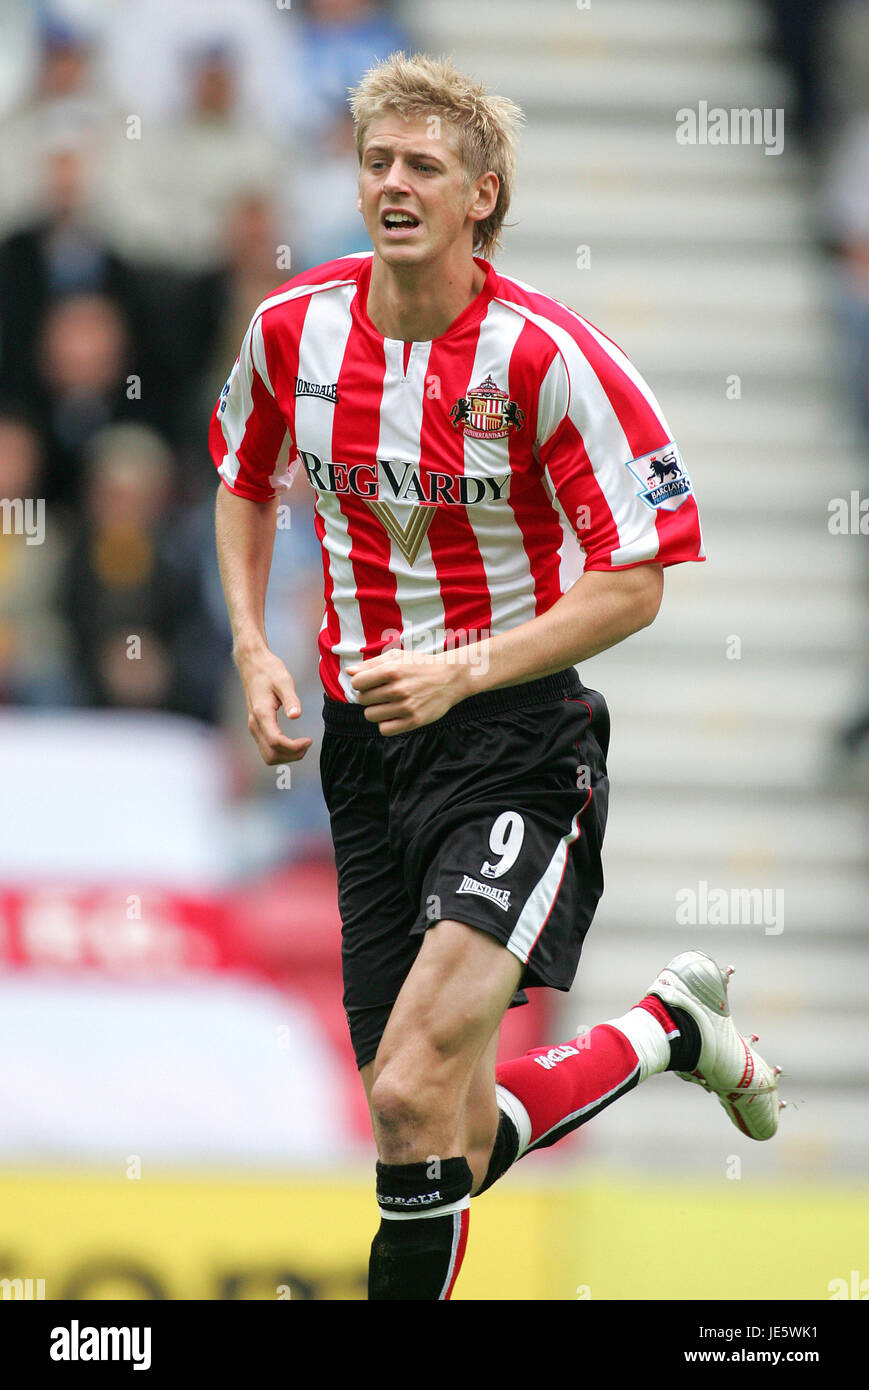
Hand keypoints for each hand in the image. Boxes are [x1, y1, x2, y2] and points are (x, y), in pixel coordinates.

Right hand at [235, 645, 311, 765]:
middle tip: (307, 744)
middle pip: (271, 755)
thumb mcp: (283, 681)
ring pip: (268, 755)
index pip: (276, 742)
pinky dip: (281, 751)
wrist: (252, 664)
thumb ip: (291, 699)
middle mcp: (254, 724)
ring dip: (286, 756)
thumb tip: (296, 715)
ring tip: (302, 745)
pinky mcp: (256, 726)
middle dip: (291, 755)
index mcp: (261, 714)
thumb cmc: (268, 670)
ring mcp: (254, 727)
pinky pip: (266, 748)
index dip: (294, 747)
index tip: (309, 740)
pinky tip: (293, 743)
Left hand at [346, 648, 469, 734]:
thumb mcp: (397, 657)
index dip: (360, 683)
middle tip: (381, 693)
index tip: (369, 683)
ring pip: (371, 715)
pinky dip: (385, 724)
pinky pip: (385, 729)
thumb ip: (371, 664)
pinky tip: (393, 715)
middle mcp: (398, 689)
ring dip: (375, 710)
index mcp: (392, 670)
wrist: (450, 678)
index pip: (358, 683)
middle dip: (368, 696)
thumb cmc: (420, 665)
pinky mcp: (414, 721)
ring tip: (386, 704)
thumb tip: (349, 672)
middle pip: (362, 700)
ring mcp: (406, 707)